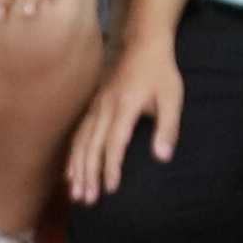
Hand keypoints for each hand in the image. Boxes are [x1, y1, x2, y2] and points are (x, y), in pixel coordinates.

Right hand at [67, 42, 187, 203]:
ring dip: (77, 168)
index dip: (111, 167)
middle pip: (92, 145)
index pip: (114, 143)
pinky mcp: (93, 105)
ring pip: (81, 141)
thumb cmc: (160, 73)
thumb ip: (168, 128)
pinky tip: (70, 171)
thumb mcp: (172, 98)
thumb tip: (162, 157)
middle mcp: (105, 107)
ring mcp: (96, 106)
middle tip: (86, 200)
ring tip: (75, 193)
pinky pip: (79, 133)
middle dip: (88, 174)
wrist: (143, 43)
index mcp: (124, 106)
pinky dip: (73, 154)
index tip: (110, 190)